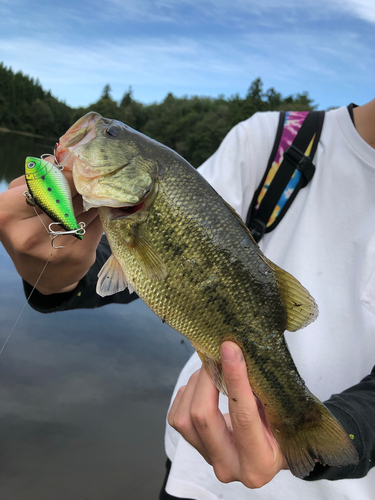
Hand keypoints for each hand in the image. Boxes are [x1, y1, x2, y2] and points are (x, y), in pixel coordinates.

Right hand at [0, 165, 102, 294]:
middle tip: (91, 179)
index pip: (44, 182)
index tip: (77, 170)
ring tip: (94, 195)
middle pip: (67, 195)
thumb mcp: (19, 201)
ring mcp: (55, 248)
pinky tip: (99, 212)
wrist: (45, 276)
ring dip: (94, 199)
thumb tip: (63, 159)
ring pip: (86, 208)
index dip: (66, 174)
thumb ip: (37, 178)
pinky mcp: (79, 256)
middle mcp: (27, 235)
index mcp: (6, 214)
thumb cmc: (28, 229)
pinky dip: (101, 214)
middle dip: (82, 186)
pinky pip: (98, 223)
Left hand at [168, 341, 287, 487]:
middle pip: (202, 417)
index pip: (242, 415)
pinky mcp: (195, 449)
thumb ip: (262, 392)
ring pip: (183, 418)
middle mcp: (230, 467)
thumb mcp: (281, 415)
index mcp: (259, 462)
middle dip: (206, 379)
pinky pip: (176, 418)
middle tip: (216, 356)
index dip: (234, 379)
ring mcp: (208, 460)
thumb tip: (239, 355)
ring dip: (194, 386)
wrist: (269, 457)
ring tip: (210, 369)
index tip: (230, 349)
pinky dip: (186, 394)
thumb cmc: (281, 432)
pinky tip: (201, 385)